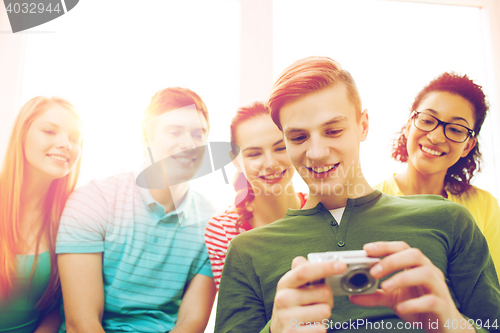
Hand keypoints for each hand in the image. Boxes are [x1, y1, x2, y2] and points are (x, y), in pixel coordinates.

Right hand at [270, 256, 346, 332]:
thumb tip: (301, 259)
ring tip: (311, 317)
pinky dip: (319, 328)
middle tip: (316, 304)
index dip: (325, 266)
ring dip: (323, 316)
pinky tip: (309, 327)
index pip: (304, 271)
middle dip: (327, 299)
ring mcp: (287, 318)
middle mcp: (283, 299)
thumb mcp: (291, 289)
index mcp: (284, 284)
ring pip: (325, 311)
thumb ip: (299, 274)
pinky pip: (322, 328)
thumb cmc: (291, 308)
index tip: (342, 265)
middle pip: (324, 292)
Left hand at [350, 241, 473, 331]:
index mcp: (416, 265)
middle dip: (392, 260)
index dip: (385, 246)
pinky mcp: (443, 305)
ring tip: (384, 288)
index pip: (402, 248)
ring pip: (426, 273)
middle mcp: (429, 271)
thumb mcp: (393, 299)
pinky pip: (431, 300)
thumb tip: (352, 296)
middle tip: (373, 272)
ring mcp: (438, 287)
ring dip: (402, 278)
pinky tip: (400, 308)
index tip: (367, 249)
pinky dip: (414, 304)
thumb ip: (374, 295)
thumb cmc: (419, 305)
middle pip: (414, 255)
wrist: (443, 326)